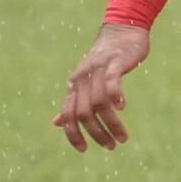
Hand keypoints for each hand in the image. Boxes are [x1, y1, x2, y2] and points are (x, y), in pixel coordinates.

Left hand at [56, 23, 149, 151]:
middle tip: (112, 146)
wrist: (123, 31)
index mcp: (73, 86)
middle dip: (97, 133)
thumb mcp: (86, 82)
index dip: (72, 134)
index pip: (68, 115)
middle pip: (84, 113)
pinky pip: (111, 81)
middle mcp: (81, 79)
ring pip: (99, 103)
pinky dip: (115, 95)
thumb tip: (57, 123)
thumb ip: (73, 102)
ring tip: (123, 137)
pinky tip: (122, 107)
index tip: (84, 150)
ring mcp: (97, 70)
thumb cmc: (107, 60)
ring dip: (111, 123)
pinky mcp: (114, 62)